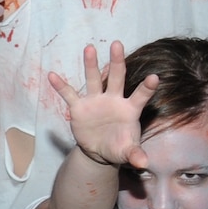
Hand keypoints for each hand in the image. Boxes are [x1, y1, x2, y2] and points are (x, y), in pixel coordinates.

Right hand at [48, 41, 155, 169]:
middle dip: (117, 62)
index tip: (155, 77)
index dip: (147, 88)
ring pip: (94, 79)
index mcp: (130, 109)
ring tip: (89, 48)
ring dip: (91, 64)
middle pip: (117, 78)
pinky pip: (69, 94)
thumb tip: (143, 164)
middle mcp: (113, 100)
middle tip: (117, 44)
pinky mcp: (79, 107)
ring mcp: (95, 101)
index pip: (140, 96)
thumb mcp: (127, 152)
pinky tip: (52, 75)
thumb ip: (135, 155)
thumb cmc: (118, 147)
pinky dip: (61, 86)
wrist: (100, 150)